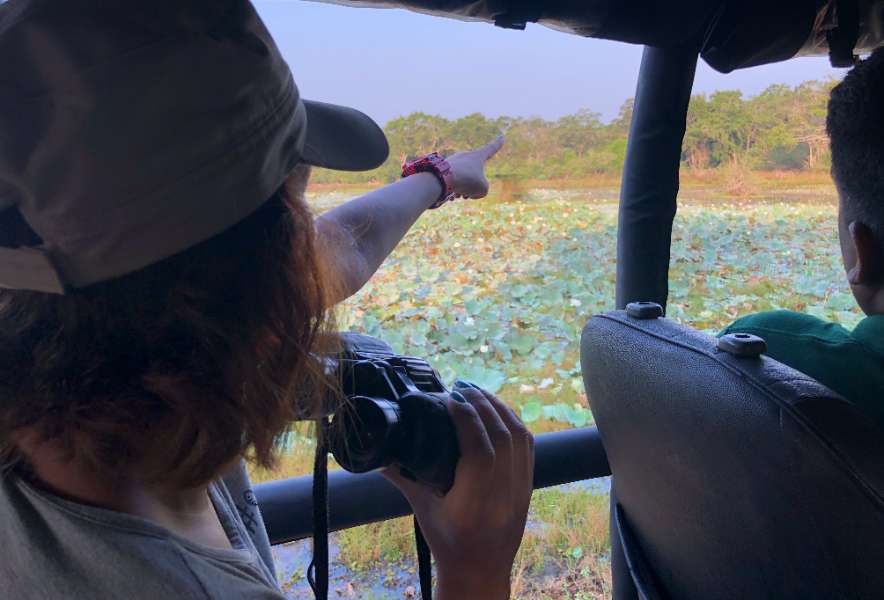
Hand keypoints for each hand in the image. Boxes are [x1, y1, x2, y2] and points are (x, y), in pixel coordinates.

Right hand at [384, 381, 533, 599]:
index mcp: (474, 505)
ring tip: (478, 392)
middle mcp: (503, 497)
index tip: (450, 398)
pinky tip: (499, 410)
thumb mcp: (422, 511)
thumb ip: (403, 478)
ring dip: (500, 408)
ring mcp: (521, 491)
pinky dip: (514, 422)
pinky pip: (528, 447)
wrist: (480, 572)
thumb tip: (378, 452)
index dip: (467, 418)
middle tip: (462, 387)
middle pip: (502, 437)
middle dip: (483, 405)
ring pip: (519, 438)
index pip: (480, 450)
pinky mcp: (529, 487)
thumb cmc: (448, 542)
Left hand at [446, 135, 504, 199]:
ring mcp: (453, 162)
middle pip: (475, 174)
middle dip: (473, 187)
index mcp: (478, 156)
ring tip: (459, 194)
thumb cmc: (467, 181)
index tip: (501, 136)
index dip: (498, 144)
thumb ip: (481, 189)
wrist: (443, 178)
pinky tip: (449, 194)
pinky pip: (451, 183)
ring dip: (463, 190)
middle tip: (469, 195)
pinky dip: (452, 191)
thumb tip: (469, 191)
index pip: (491, 148)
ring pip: (463, 180)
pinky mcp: (443, 169)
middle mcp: (465, 156)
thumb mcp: (483, 189)